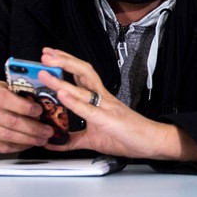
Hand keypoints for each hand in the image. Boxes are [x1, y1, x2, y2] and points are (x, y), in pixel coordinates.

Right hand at [0, 81, 53, 153]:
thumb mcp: (10, 90)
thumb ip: (24, 94)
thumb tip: (47, 103)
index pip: (5, 98)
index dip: (24, 106)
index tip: (39, 111)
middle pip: (8, 120)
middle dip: (32, 127)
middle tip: (47, 131)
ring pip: (5, 135)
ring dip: (27, 139)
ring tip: (42, 139)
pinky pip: (0, 146)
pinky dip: (18, 147)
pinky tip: (28, 144)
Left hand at [38, 47, 196, 161]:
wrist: (151, 141)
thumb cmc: (127, 136)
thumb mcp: (93, 140)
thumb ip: (73, 139)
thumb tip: (53, 142)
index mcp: (100, 98)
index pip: (81, 75)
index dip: (65, 63)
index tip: (49, 57)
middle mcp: (103, 97)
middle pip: (82, 71)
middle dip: (62, 61)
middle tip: (45, 54)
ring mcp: (106, 106)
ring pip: (83, 85)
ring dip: (62, 78)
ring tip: (46, 71)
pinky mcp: (108, 119)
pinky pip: (88, 108)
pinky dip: (73, 100)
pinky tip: (62, 94)